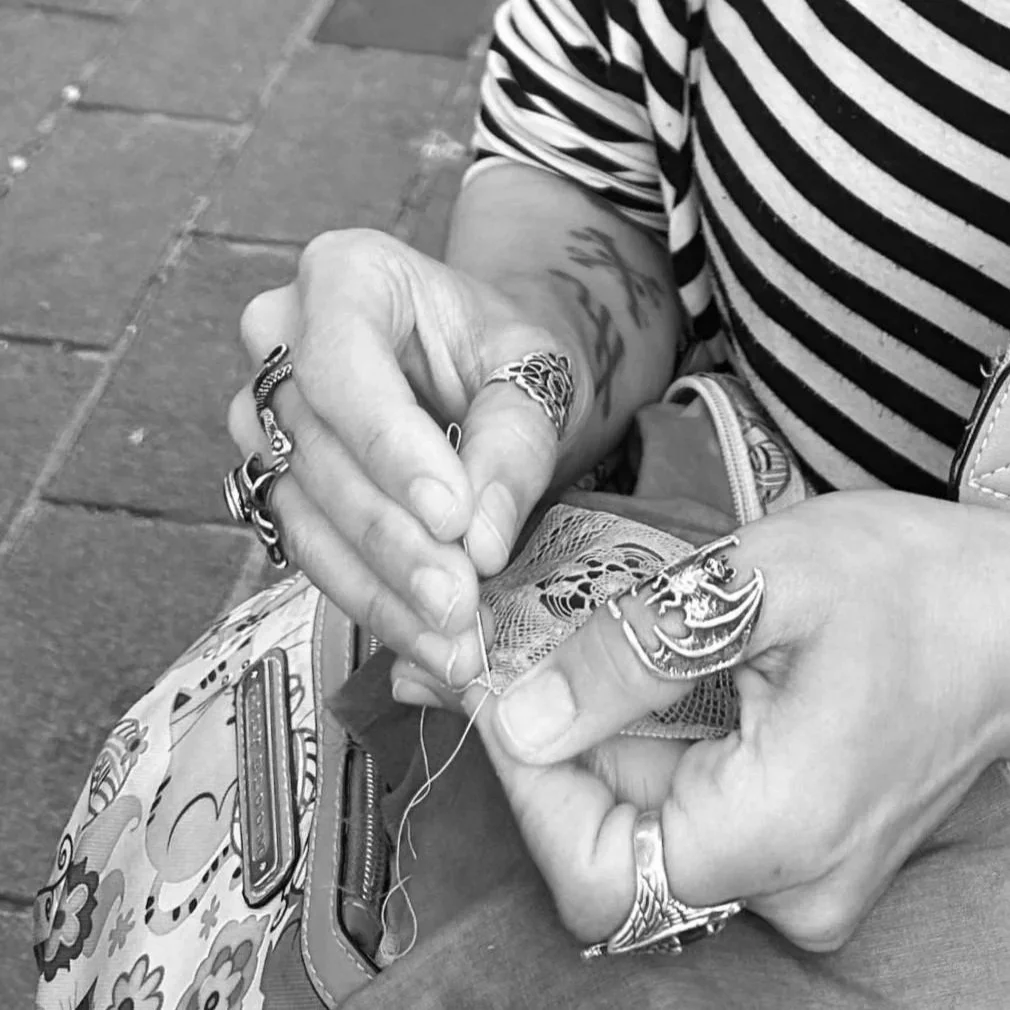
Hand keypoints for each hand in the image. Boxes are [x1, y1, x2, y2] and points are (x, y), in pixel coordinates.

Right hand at [228, 229, 592, 693]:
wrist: (486, 372)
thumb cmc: (509, 354)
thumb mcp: (536, 374)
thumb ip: (511, 443)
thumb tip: (476, 541)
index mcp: (345, 275)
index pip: (343, 366)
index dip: (392, 450)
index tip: (451, 519)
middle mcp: (281, 338)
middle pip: (320, 450)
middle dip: (395, 539)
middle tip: (458, 603)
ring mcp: (266, 413)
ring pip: (306, 512)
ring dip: (379, 586)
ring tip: (449, 641)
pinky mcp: (276, 477)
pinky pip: (309, 547)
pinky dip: (368, 598)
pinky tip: (420, 638)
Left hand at [461, 491, 1009, 950]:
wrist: (1006, 602)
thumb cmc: (909, 579)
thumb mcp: (758, 584)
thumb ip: (631, 658)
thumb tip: (518, 720)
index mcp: (781, 832)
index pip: (597, 868)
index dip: (525, 785)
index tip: (489, 690)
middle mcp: (784, 881)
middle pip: (609, 843)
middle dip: (542, 742)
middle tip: (493, 654)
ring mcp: (790, 865)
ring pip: (640, 816)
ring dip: (582, 730)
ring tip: (542, 646)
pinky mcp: (788, 833)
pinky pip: (682, 799)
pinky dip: (634, 735)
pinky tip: (612, 669)